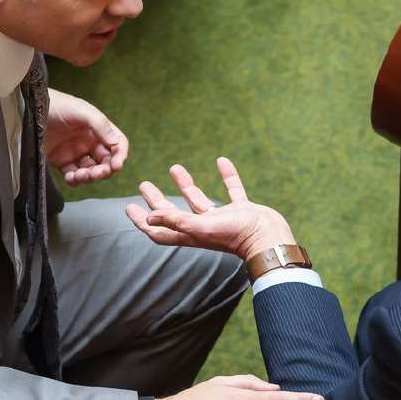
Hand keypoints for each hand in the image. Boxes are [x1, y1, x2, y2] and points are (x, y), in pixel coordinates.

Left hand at [44, 88, 128, 185]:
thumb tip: (116, 143)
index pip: (117, 144)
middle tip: (96, 173)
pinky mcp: (61, 161)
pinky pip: (73, 175)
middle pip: (105, 161)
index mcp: (98, 128)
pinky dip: (74, 180)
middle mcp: (89, 141)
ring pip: (90, 170)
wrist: (28, 109)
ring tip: (80, 176)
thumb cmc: (56, 105)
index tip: (116, 166)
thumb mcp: (81, 110)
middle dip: (104, 170)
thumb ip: (100, 125)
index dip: (120, 155)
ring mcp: (75, 152)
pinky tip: (70, 178)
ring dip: (89, 177)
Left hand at [126, 157, 295, 260]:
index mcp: (192, 233)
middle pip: (173, 213)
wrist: (270, 238)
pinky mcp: (241, 210)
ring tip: (174, 167)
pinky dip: (227, 176)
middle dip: (158, 200)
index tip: (129, 207)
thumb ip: (177, 221)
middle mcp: (204, 226)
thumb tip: (149, 217)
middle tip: (144, 184)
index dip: (143, 222)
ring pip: (199, 200)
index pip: (160, 230)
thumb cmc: (236, 235)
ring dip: (186, 185)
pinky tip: (221, 161)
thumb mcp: (202, 227)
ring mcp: (223, 218)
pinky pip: (232, 189)